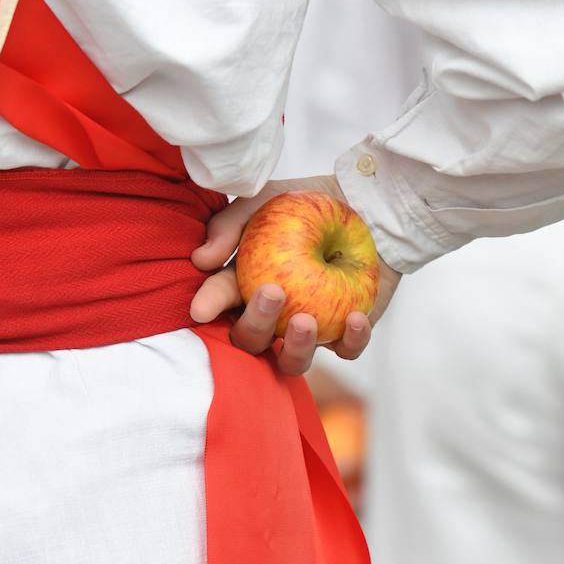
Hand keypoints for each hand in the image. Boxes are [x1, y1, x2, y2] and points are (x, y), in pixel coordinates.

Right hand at [188, 175, 401, 375]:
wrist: (361, 203)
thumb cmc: (305, 205)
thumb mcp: (263, 202)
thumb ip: (230, 225)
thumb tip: (202, 259)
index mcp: (244, 285)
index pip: (220, 302)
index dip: (209, 307)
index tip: (202, 309)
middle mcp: (272, 315)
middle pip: (251, 341)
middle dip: (256, 324)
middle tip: (273, 292)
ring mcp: (308, 328)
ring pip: (293, 361)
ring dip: (296, 347)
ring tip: (306, 321)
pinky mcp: (345, 332)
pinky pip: (347, 350)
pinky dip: (351, 340)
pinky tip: (354, 318)